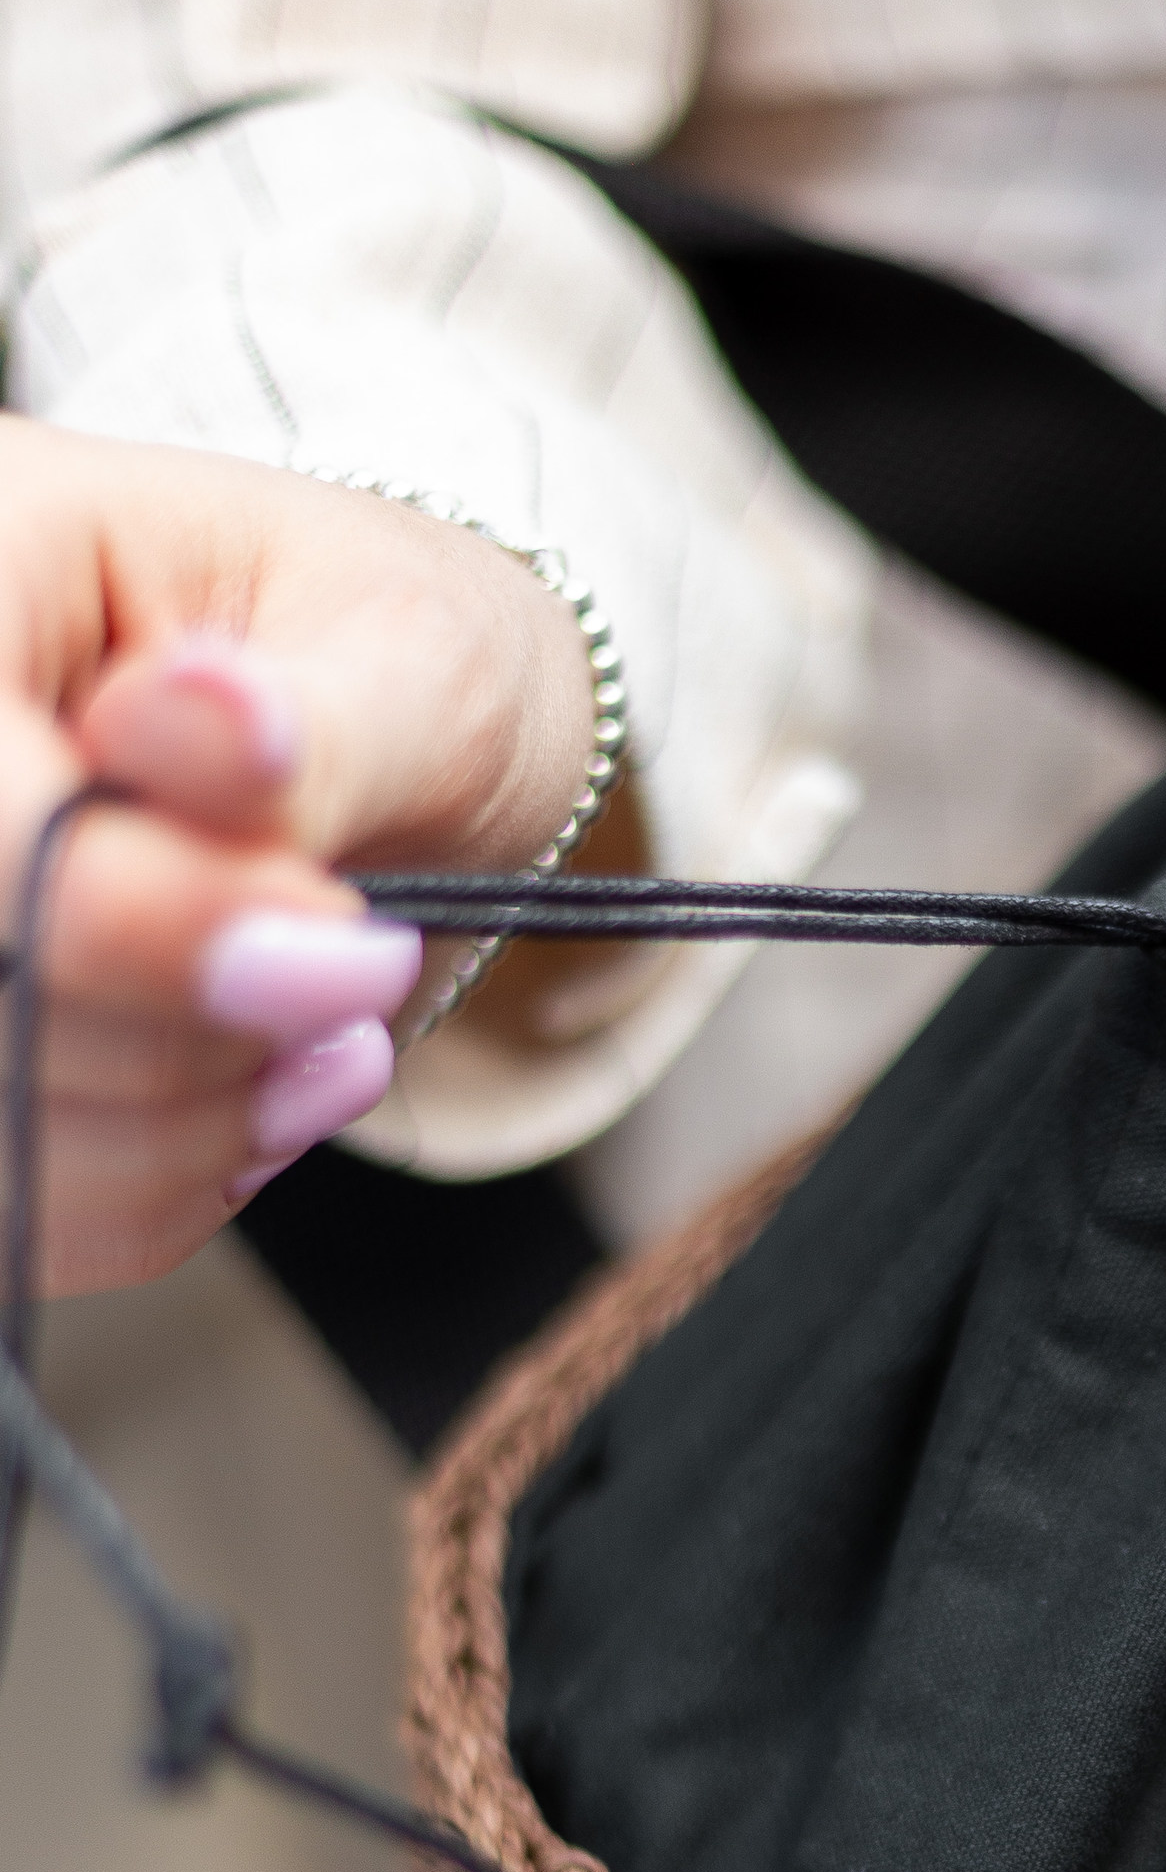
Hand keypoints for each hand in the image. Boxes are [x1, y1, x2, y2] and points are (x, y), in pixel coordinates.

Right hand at [0, 419, 602, 1296]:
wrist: (394, 749)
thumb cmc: (401, 669)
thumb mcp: (417, 662)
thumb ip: (316, 724)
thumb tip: (207, 725)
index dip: (147, 926)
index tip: (345, 959)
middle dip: (181, 1042)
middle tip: (345, 991)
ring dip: (179, 1135)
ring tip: (314, 1046)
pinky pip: (7, 1209)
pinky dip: (146, 1192)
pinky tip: (243, 1105)